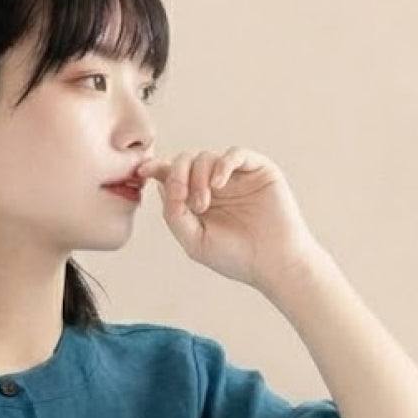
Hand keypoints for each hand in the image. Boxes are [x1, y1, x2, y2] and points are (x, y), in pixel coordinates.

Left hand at [135, 146, 323, 293]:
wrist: (274, 263)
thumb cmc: (235, 257)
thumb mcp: (194, 240)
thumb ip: (174, 214)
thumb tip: (161, 184)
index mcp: (197, 201)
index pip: (172, 177)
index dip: (157, 168)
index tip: (143, 170)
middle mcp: (214, 186)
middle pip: (185, 162)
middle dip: (179, 176)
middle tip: (187, 202)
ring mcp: (235, 177)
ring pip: (205, 157)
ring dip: (199, 178)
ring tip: (204, 205)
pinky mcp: (258, 170)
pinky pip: (235, 154)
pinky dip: (222, 164)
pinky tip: (219, 185)